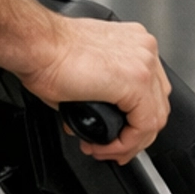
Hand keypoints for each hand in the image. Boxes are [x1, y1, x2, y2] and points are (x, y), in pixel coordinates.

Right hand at [17, 16, 169, 163]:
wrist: (37, 46)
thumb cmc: (48, 52)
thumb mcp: (83, 72)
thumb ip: (99, 94)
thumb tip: (93, 115)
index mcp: (133, 43)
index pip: (151, 90)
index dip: (135, 120)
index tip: (116, 134)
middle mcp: (144, 49)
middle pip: (157, 104)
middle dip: (134, 135)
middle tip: (111, 148)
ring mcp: (144, 63)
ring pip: (154, 118)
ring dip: (129, 143)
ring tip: (104, 150)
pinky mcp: (138, 81)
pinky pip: (143, 126)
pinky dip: (125, 143)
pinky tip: (104, 147)